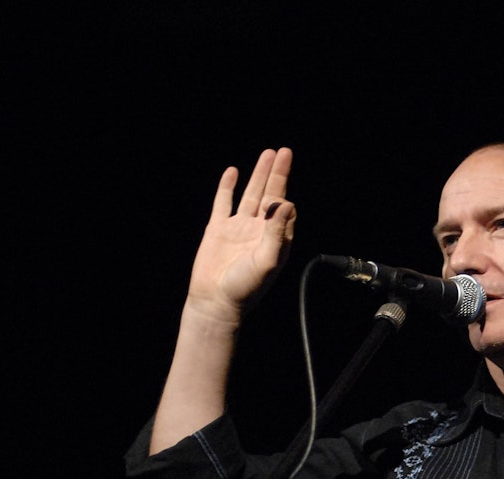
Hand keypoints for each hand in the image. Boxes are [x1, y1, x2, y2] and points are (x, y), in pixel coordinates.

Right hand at [187, 147, 296, 322]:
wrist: (215, 301)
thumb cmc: (246, 287)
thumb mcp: (267, 260)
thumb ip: (277, 232)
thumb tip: (287, 203)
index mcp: (275, 239)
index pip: (286, 210)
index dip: (286, 195)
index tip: (283, 194)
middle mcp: (259, 230)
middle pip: (271, 194)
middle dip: (278, 173)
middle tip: (285, 152)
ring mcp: (238, 228)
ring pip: (250, 194)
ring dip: (259, 174)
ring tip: (268, 154)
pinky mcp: (218, 229)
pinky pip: (223, 203)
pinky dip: (227, 187)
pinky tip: (233, 172)